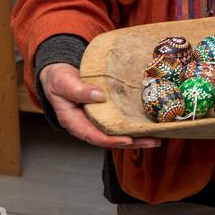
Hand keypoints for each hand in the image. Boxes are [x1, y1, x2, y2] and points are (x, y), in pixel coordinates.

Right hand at [39, 63, 159, 148]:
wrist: (60, 72)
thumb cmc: (58, 79)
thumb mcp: (63, 82)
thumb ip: (77, 90)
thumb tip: (98, 96)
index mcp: (74, 121)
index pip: (94, 136)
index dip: (111, 140)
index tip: (128, 140)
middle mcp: (88, 124)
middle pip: (111, 138)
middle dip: (132, 142)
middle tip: (152, 141)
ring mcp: (98, 119)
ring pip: (118, 132)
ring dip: (137, 136)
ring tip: (156, 137)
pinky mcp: (106, 111)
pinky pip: (120, 120)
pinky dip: (133, 123)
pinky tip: (148, 123)